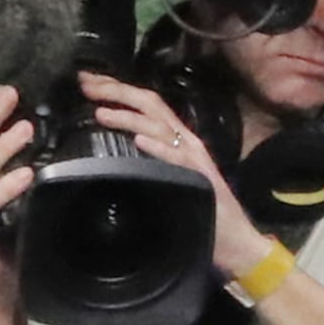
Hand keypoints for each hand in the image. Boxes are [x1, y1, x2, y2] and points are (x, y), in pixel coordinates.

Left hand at [75, 73, 260, 278]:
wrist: (237, 242)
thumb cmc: (200, 215)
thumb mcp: (169, 182)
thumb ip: (148, 166)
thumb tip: (114, 160)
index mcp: (177, 140)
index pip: (146, 105)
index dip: (117, 90)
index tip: (88, 83)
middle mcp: (186, 142)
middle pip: (150, 104)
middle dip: (116, 91)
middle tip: (86, 84)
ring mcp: (194, 159)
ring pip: (159, 127)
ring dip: (128, 117)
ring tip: (101, 113)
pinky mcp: (201, 180)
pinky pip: (178, 160)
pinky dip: (158, 148)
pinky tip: (140, 141)